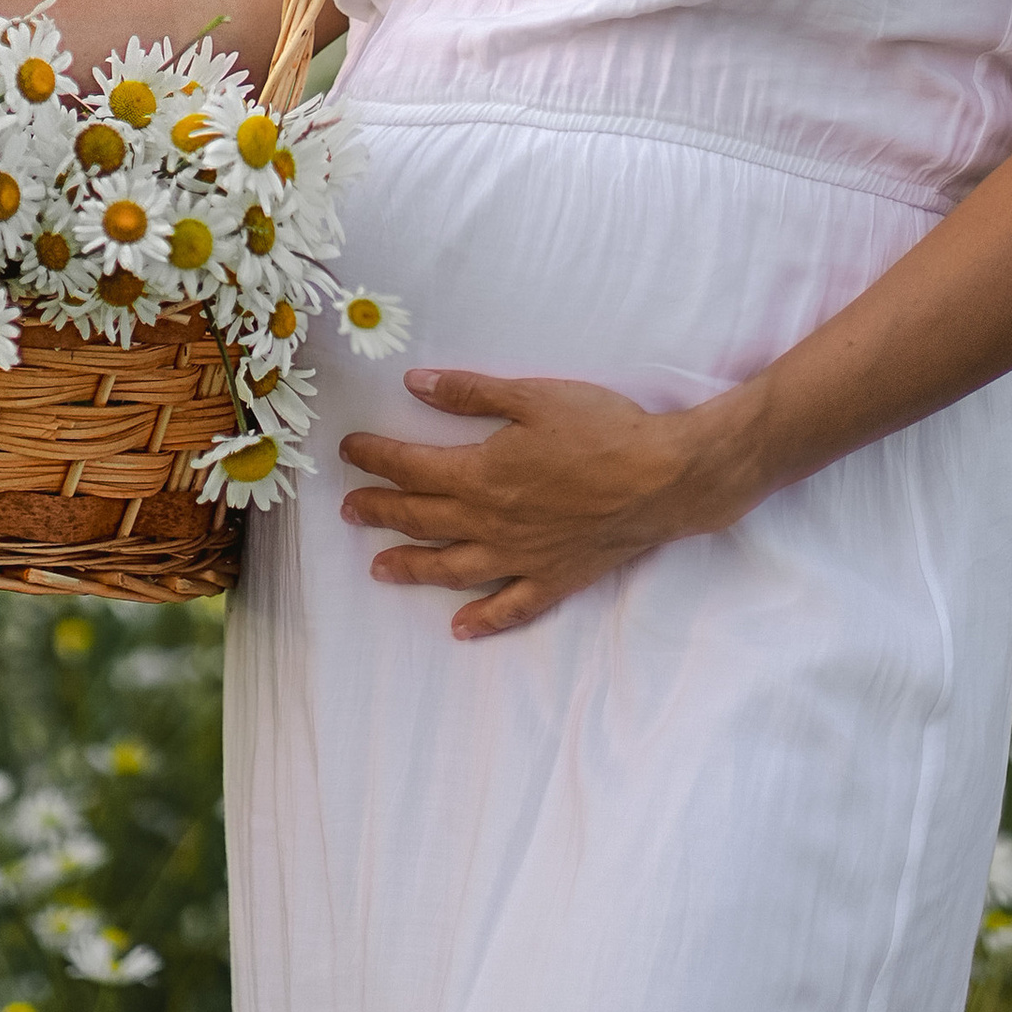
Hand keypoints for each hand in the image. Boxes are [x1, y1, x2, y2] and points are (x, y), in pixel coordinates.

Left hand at [340, 368, 748, 641]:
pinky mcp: (553, 578)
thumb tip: (415, 384)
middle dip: (379, 513)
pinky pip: (509, 606)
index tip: (349, 451)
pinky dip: (482, 620)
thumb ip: (471, 393)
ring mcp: (520, 557)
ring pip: (451, 568)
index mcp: (481, 475)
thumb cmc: (602, 430)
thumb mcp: (533, 396)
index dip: (375, 457)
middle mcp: (491, 523)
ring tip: (379, 569)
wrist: (663, 478)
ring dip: (411, 568)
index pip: (411, 467)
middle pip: (420, 520)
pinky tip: (459, 628)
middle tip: (349, 510)